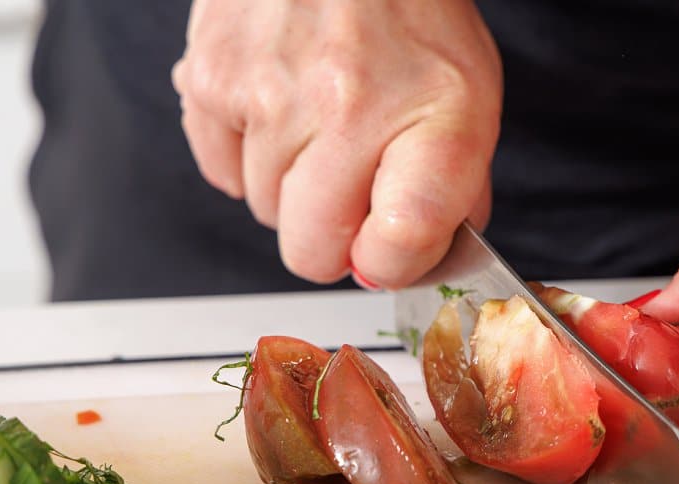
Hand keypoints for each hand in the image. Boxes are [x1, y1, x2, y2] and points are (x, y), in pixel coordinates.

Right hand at [172, 0, 501, 288]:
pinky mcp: (210, 77)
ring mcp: (271, 94)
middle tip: (351, 191)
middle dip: (333, 240)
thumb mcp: (468, 102)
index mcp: (432, 120)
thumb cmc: (411, 17)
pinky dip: (247, 157)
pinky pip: (222, 172)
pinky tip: (279, 112)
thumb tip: (407, 264)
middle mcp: (348, 109)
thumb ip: (453, 193)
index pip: (402, 241)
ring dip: (291, 190)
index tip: (390, 249)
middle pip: (313, 252)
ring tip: (320, 127)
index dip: (393, 264)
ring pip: (263, 212)